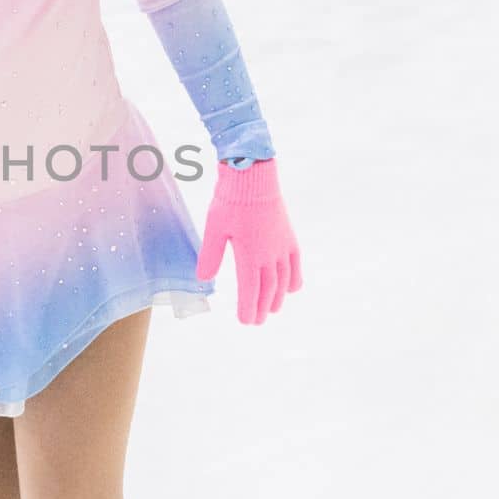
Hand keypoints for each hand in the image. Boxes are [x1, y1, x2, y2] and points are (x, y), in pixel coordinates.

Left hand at [195, 158, 301, 324]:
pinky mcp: (288, 236)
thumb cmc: (230, 200)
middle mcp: (269, 254)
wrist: (254, 177)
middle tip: (256, 321)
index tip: (245, 321)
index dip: (248, 307)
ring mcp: (281, 245)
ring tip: (272, 309)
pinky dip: (294, 278)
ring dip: (278, 297)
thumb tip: (203, 279)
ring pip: (283, 279)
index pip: (250, 289)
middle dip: (262, 307)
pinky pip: (295, 263)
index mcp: (249, 254)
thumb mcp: (214, 228)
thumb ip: (210, 256)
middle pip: (268, 289)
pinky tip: (292, 288)